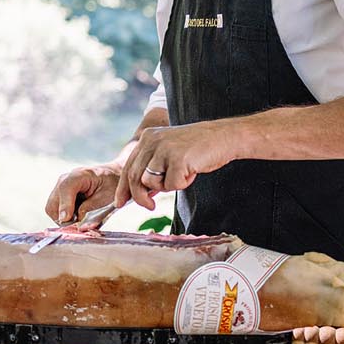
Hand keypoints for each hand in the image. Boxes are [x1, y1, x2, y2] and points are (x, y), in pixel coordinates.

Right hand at [44, 164, 121, 226]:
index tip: (66, 219)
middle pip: (53, 202)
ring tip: (79, 220)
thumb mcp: (107, 196)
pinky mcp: (59, 195)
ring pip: (52, 209)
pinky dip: (63, 217)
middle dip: (63, 217)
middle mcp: (65, 179)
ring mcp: (60, 187)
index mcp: (80, 174)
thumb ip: (91, 208)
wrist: (111, 176)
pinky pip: (55, 210)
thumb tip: (78, 224)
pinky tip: (76, 216)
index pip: (65, 188)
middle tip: (78, 225)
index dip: (65, 205)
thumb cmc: (112, 184)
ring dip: (63, 219)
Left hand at [117, 120, 240, 209]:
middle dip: (140, 197)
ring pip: (150, 182)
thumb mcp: (169, 153)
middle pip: (134, 177)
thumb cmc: (199, 148)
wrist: (224, 137)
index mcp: (148, 138)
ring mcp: (164, 149)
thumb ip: (153, 167)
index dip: (123, 188)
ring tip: (182, 175)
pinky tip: (192, 171)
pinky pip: (171, 185)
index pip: (128, 167)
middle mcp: (152, 141)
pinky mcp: (177, 159)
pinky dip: (182, 184)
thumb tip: (140, 192)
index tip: (120, 202)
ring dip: (167, 187)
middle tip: (150, 206)